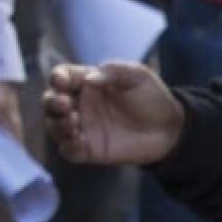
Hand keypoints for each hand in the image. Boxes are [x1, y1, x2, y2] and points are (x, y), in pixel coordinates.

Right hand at [44, 63, 184, 165]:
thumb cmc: (152, 97)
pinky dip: (67, 145)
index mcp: (85, 82)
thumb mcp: (137, 75)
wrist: (171, 129)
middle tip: (63, 104)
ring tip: (72, 122)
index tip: (61, 81)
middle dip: (51, 102)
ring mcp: (81, 128)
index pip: (62, 77)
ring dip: (56, 123)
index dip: (57, 78)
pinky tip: (77, 140)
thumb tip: (88, 78)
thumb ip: (113, 71)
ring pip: (54, 126)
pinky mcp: (88, 150)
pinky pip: (68, 149)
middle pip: (50, 101)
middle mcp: (78, 104)